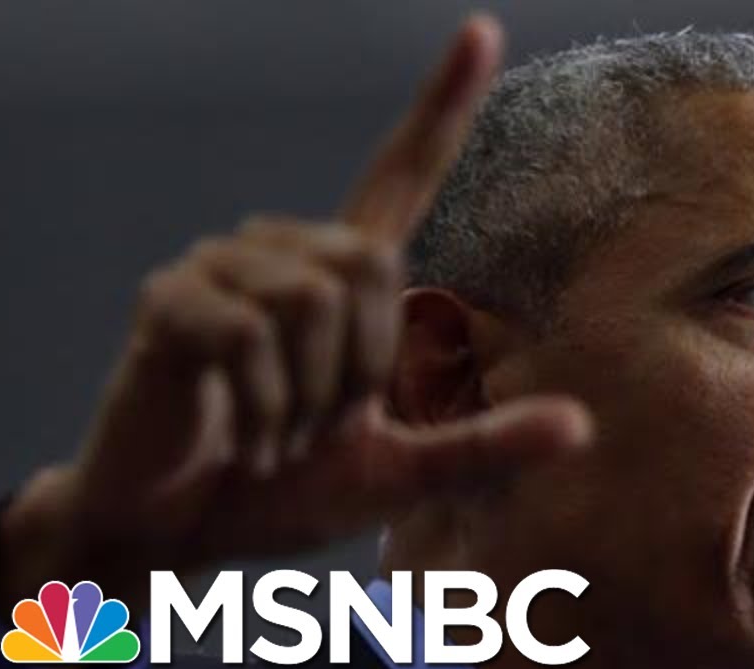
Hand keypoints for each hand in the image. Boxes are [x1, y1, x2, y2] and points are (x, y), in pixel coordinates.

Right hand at [0, 15, 590, 612]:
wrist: (186, 534)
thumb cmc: (288, 490)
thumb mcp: (401, 470)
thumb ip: (485, 444)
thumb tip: (583, 426)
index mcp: (344, 278)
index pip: (402, 174)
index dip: (444, 106)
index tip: (484, 30)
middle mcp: (286, 253)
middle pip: (369, 262)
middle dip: (357, 366)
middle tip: (318, 423)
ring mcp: (221, 270)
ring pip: (308, 300)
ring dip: (305, 397)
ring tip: (274, 430)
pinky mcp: (170, 302)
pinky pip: (246, 333)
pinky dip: (261, 406)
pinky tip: (241, 432)